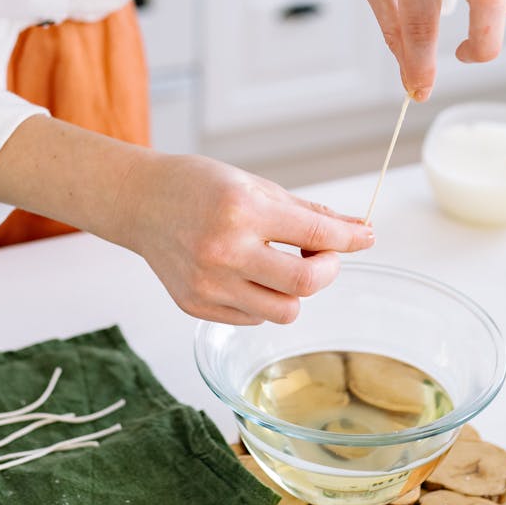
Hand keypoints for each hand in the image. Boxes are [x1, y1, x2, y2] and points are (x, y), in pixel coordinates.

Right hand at [120, 152, 374, 323]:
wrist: (140, 203)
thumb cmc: (199, 187)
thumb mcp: (256, 185)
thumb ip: (308, 212)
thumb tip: (358, 230)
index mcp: (242, 210)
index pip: (315, 233)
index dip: (349, 239)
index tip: (365, 238)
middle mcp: (224, 250)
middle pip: (304, 285)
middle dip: (327, 271)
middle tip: (322, 256)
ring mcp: (207, 284)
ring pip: (283, 312)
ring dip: (295, 293)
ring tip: (282, 267)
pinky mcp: (195, 306)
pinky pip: (253, 319)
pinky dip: (263, 301)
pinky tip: (247, 275)